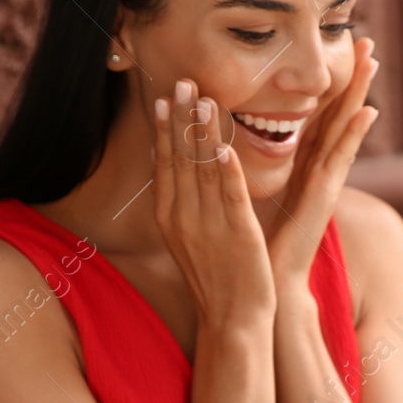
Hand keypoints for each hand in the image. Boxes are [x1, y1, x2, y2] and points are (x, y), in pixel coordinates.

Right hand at [153, 80, 275, 329]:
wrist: (232, 321)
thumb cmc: (216, 278)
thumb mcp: (190, 236)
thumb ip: (183, 201)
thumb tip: (172, 165)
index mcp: (171, 217)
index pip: (166, 164)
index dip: (167, 129)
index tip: (166, 98)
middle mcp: (184, 218)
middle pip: (180, 159)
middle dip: (182, 119)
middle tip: (182, 82)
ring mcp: (209, 225)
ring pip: (203, 170)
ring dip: (203, 133)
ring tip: (204, 99)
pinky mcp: (237, 234)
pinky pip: (229, 196)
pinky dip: (226, 170)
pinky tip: (224, 146)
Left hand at [264, 37, 379, 289]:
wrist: (267, 280)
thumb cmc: (258, 241)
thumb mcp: (251, 191)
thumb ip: (249, 165)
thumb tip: (228, 141)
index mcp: (301, 165)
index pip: (318, 115)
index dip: (330, 83)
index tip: (339, 52)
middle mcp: (318, 169)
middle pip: (338, 113)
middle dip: (352, 77)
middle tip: (368, 41)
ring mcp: (326, 181)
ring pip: (345, 127)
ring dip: (361, 94)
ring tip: (374, 62)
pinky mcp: (325, 196)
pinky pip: (342, 158)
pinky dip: (357, 134)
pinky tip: (369, 111)